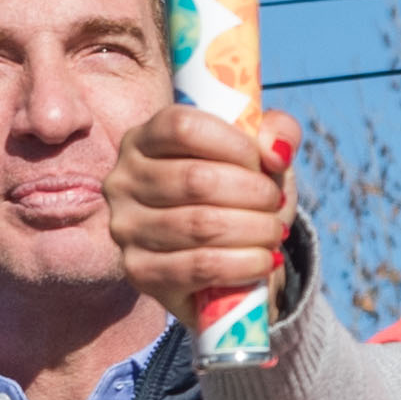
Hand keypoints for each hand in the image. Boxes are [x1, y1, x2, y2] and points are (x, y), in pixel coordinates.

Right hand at [105, 103, 300, 327]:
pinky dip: (245, 263)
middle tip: (276, 204)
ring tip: (274, 232)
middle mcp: (123, 181)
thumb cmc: (237, 194)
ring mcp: (127, 228)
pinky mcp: (140, 271)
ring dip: (255, 229)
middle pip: (196, 179)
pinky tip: (264, 260)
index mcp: (144, 140)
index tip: (267, 164)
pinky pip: (201, 266)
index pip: (183, 128)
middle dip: (254, 193)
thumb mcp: (260, 155)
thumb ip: (277, 132)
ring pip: (201, 225)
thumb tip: (276, 152)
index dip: (236, 144)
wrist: (225, 255)